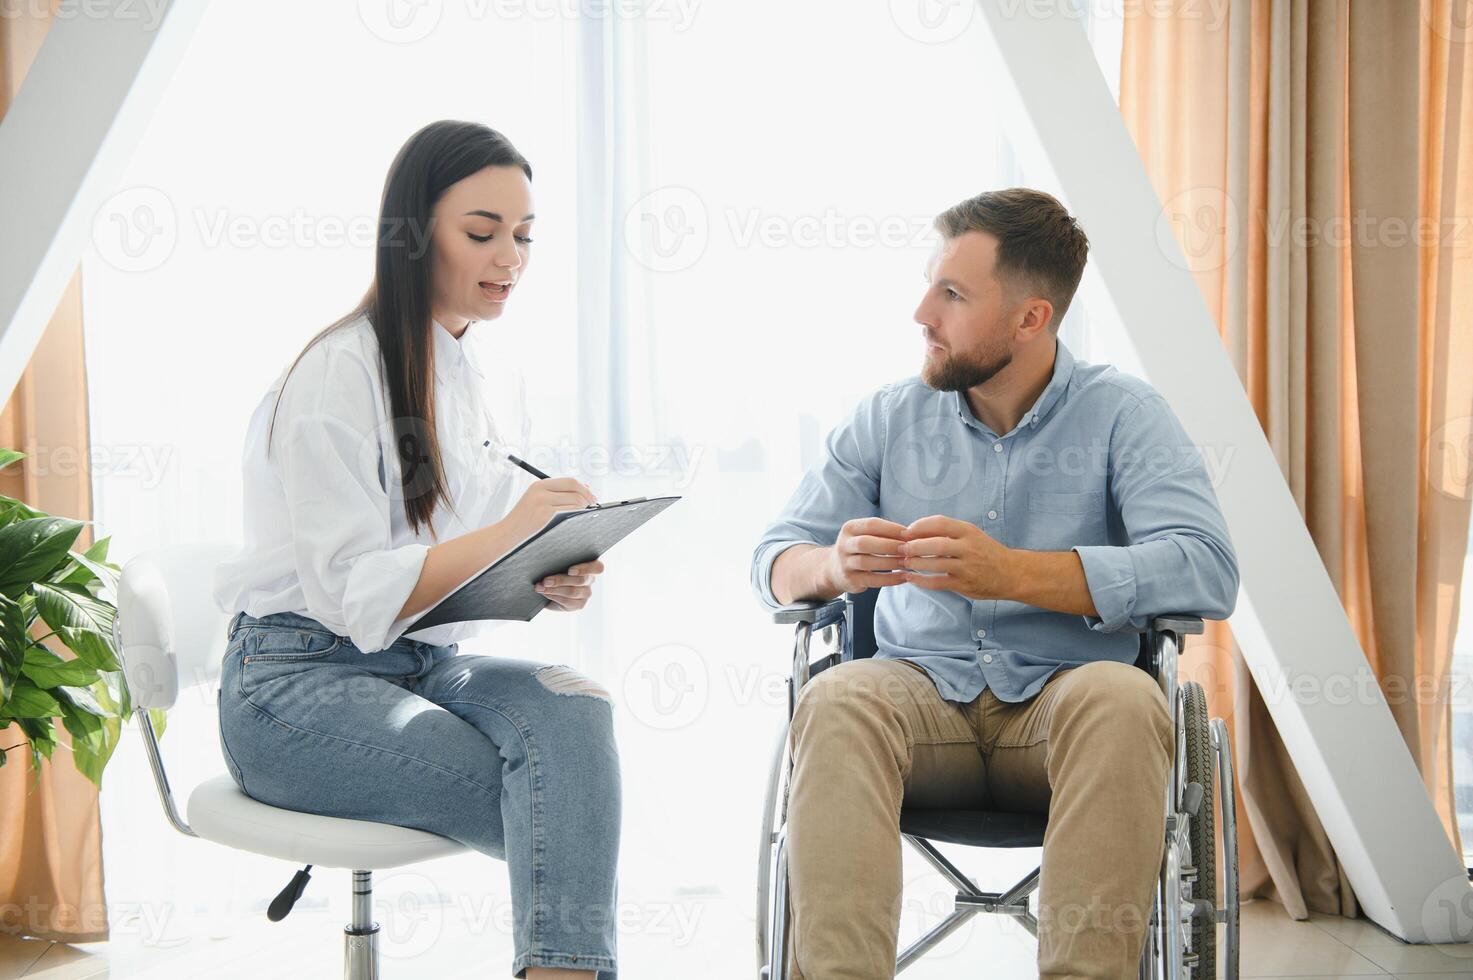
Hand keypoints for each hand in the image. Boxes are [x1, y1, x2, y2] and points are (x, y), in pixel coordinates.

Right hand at [506, 477, 596, 537]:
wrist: (506, 537)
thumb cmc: (524, 523)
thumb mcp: (536, 502)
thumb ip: (556, 495)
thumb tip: (585, 488)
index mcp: (539, 485)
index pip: (570, 481)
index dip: (585, 488)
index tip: (592, 497)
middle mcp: (541, 491)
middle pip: (576, 490)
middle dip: (588, 498)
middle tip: (594, 507)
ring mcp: (543, 503)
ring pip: (576, 502)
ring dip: (585, 509)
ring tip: (586, 516)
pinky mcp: (546, 516)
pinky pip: (572, 513)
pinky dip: (579, 517)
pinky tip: (580, 523)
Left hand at [535, 559, 603, 610]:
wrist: (549, 582)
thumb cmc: (556, 566)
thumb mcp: (559, 560)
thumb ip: (559, 558)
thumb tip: (548, 556)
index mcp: (591, 565)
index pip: (597, 567)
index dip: (584, 569)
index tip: (570, 570)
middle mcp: (591, 579)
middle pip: (581, 580)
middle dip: (561, 580)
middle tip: (545, 580)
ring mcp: (586, 593)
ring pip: (572, 592)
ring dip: (554, 589)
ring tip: (540, 587)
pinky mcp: (579, 604)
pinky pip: (567, 602)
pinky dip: (554, 596)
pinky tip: (545, 592)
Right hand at [823, 517, 909, 593]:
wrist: (835, 569)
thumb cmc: (860, 548)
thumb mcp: (865, 535)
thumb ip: (883, 533)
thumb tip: (912, 534)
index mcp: (849, 528)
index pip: (871, 524)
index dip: (892, 528)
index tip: (909, 534)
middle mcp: (844, 545)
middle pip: (865, 543)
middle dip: (889, 546)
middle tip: (908, 549)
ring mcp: (845, 564)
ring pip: (867, 562)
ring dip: (890, 562)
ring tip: (907, 563)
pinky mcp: (850, 580)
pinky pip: (872, 580)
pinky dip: (890, 579)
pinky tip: (903, 577)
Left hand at [897, 515, 1014, 599]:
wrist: (1011, 573)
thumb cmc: (985, 551)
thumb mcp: (971, 534)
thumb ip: (947, 532)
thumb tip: (914, 531)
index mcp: (968, 531)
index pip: (940, 523)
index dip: (919, 526)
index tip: (906, 531)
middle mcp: (968, 548)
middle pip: (936, 544)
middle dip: (914, 546)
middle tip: (901, 548)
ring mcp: (967, 567)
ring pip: (935, 564)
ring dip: (915, 563)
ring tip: (904, 562)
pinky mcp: (964, 584)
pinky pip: (938, 583)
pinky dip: (921, 581)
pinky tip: (911, 578)